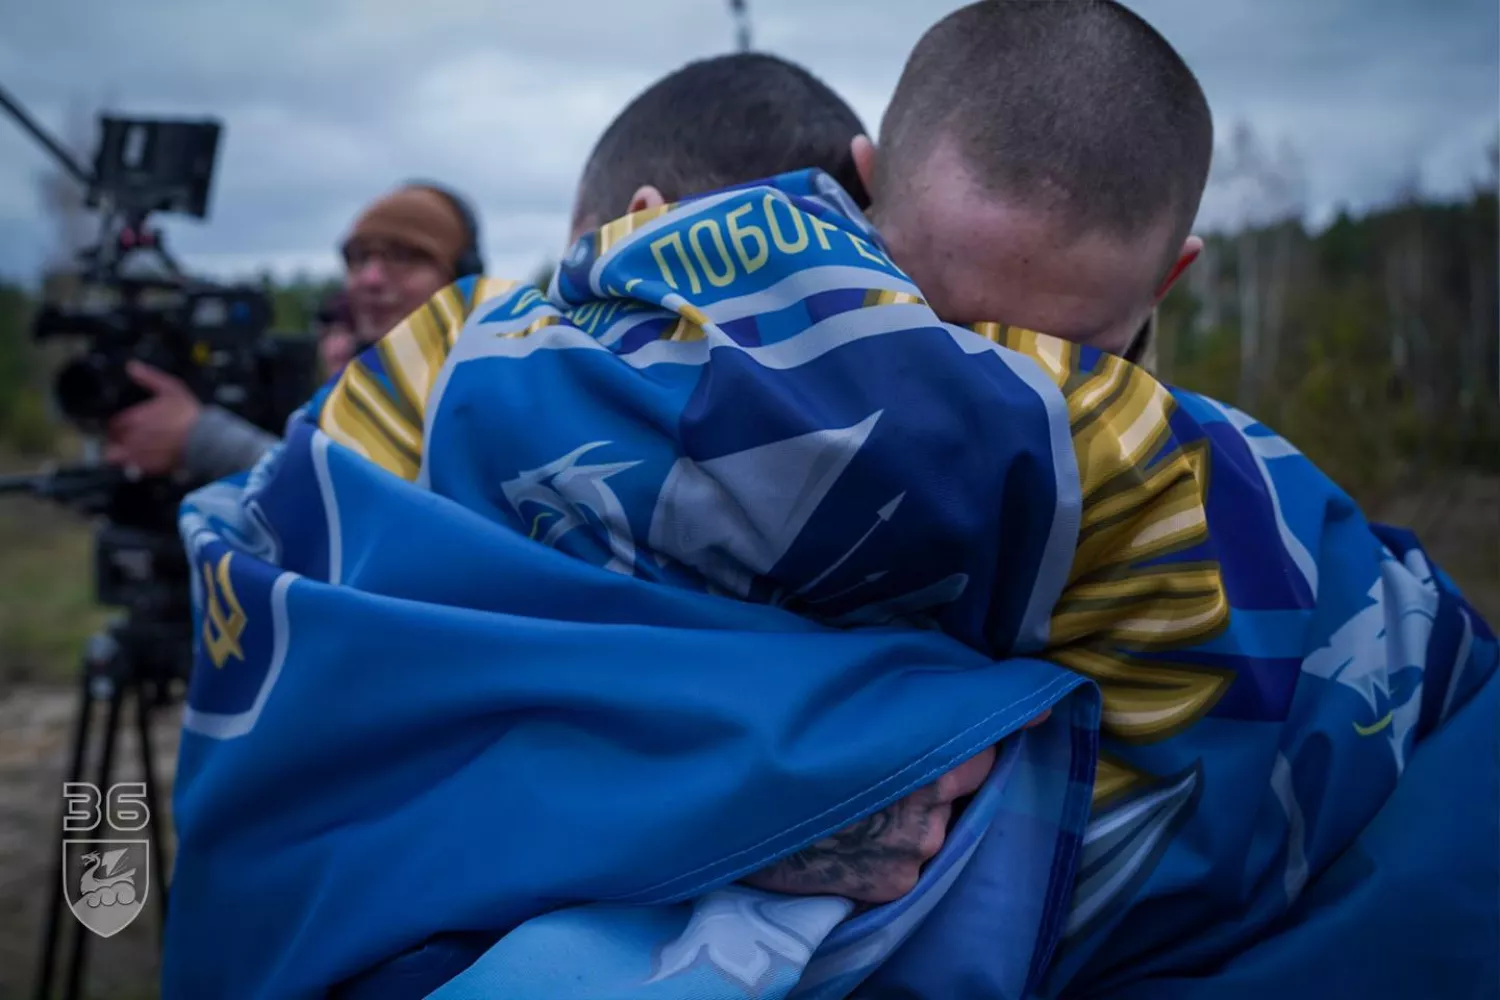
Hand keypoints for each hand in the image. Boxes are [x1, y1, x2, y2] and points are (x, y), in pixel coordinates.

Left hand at [103, 362, 201, 475]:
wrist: (204, 440)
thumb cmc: (188, 415)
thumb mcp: (170, 388)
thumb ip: (149, 378)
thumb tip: (132, 367)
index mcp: (133, 418)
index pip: (114, 423)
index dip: (118, 424)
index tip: (125, 425)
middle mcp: (130, 438)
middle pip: (112, 441)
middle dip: (118, 439)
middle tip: (129, 438)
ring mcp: (138, 455)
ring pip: (115, 457)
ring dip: (120, 454)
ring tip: (131, 452)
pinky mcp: (148, 468)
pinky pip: (131, 469)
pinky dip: (134, 465)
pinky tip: (145, 460)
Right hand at [741, 709, 1051, 902]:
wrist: (731, 805)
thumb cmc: (780, 734)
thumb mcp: (840, 690)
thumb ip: (895, 684)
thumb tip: (942, 669)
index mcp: (923, 740)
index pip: (988, 732)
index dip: (992, 721)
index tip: (1029, 710)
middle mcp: (932, 798)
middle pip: (970, 778)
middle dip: (950, 769)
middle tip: (906, 760)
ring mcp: (915, 847)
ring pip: (939, 824)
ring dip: (917, 814)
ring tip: (865, 805)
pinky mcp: (890, 886)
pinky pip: (909, 863)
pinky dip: (890, 851)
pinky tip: (851, 836)